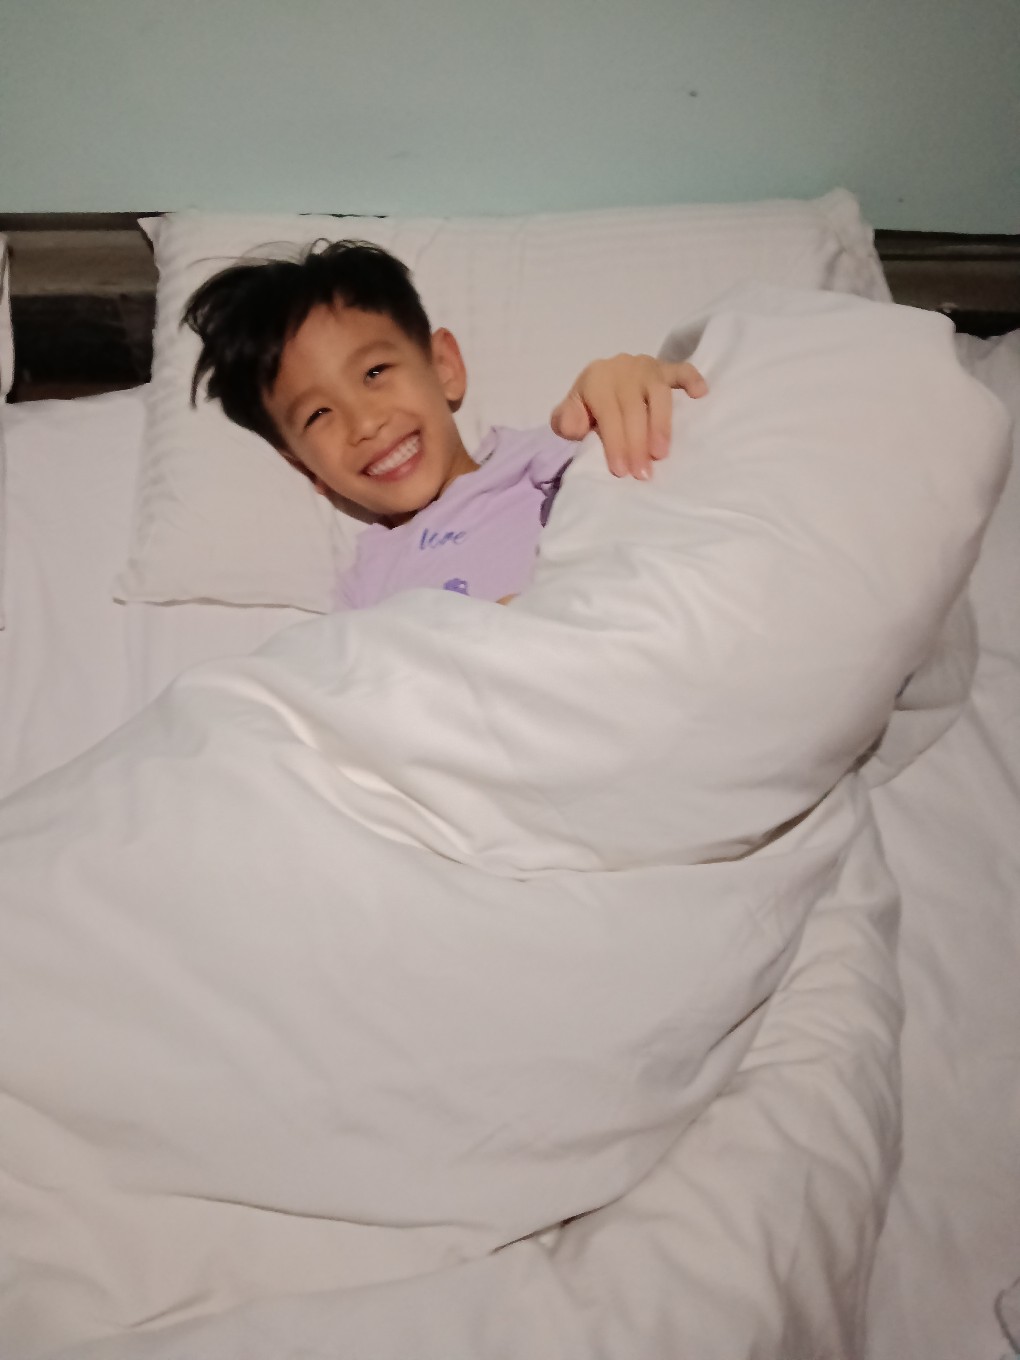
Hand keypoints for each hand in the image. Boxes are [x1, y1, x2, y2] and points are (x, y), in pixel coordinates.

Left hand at [550, 355, 706, 479]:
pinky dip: (692, 380)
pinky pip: (682, 370)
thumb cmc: (589, 407)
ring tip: (662, 454)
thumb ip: (565, 421)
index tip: (622, 471)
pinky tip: (701, 395)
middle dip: (638, 443)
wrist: (600, 381)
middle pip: (634, 408)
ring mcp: (646, 366)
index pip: (609, 413)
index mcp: (596, 379)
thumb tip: (573, 427)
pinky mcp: (665, 368)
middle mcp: (622, 369)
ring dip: (662, 425)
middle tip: (643, 473)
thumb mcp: (571, 414)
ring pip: (658, 394)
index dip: (615, 443)